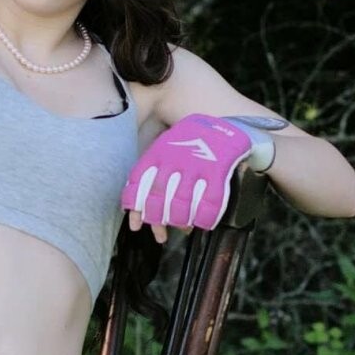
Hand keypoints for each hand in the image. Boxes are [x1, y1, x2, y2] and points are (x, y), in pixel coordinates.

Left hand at [121, 114, 257, 234]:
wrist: (220, 123)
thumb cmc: (188, 143)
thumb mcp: (164, 148)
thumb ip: (151, 174)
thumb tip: (140, 212)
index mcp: (158, 153)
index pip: (138, 183)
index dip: (135, 207)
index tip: (135, 225)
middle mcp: (174, 159)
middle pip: (158, 196)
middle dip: (157, 218)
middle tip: (160, 230)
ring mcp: (196, 165)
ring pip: (182, 202)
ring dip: (180, 220)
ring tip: (182, 226)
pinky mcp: (217, 170)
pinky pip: (211, 200)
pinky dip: (206, 217)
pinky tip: (204, 224)